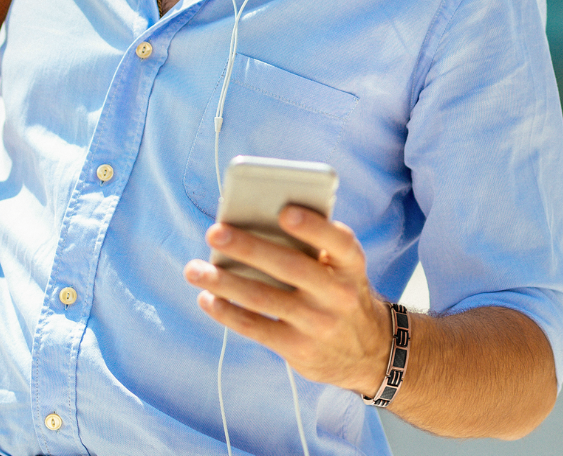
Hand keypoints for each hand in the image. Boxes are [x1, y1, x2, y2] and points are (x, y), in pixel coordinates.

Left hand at [184, 207, 391, 394]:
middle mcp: (339, 294)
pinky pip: (256, 327)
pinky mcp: (298, 349)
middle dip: (248, 248)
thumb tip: (256, 223)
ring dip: (224, 282)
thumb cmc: (340, 290)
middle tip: (214, 232)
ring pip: (263, 298)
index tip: (284, 211)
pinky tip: (207, 298)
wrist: (368, 351)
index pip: (337, 241)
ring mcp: (318, 324)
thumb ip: (315, 245)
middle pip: (289, 266)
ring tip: (194, 269)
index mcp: (351, 264)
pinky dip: (227, 312)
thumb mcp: (343, 268)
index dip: (313, 226)